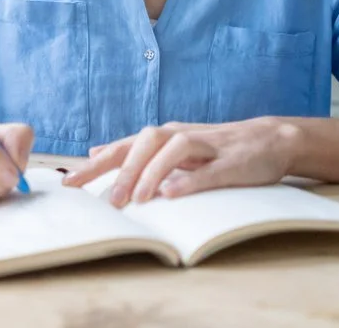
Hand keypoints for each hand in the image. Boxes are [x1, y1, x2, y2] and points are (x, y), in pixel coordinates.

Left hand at [61, 118, 300, 206]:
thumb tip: (95, 152)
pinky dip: (189, 181)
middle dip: (123, 171)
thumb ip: (136, 150)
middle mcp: (180, 135)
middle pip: (144, 143)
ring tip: (138, 200)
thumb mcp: (172, 147)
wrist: (269, 139)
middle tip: (109, 202)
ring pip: (173, 150)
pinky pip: (207, 170)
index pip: (123, 147)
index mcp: (163, 136)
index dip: (96, 165)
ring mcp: (206, 146)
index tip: (70, 184)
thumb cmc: (215, 148)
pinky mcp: (231, 162)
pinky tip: (173, 194)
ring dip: (152, 173)